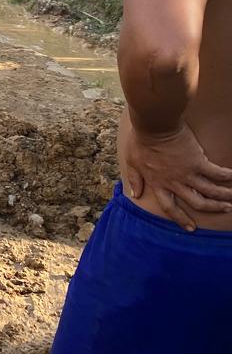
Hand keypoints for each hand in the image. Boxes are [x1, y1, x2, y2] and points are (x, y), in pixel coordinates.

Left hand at [119, 114, 231, 230]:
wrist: (154, 126)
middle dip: (212, 208)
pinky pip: (217, 173)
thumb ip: (135, 180)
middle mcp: (175, 182)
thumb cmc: (141, 141)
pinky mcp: (198, 161)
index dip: (180, 219)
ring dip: (224, 196)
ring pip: (210, 191)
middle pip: (197, 202)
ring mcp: (188, 173)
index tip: (190, 228)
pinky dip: (228, 176)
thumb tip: (134, 194)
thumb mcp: (132, 162)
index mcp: (158, 184)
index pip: (169, 207)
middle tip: (225, 209)